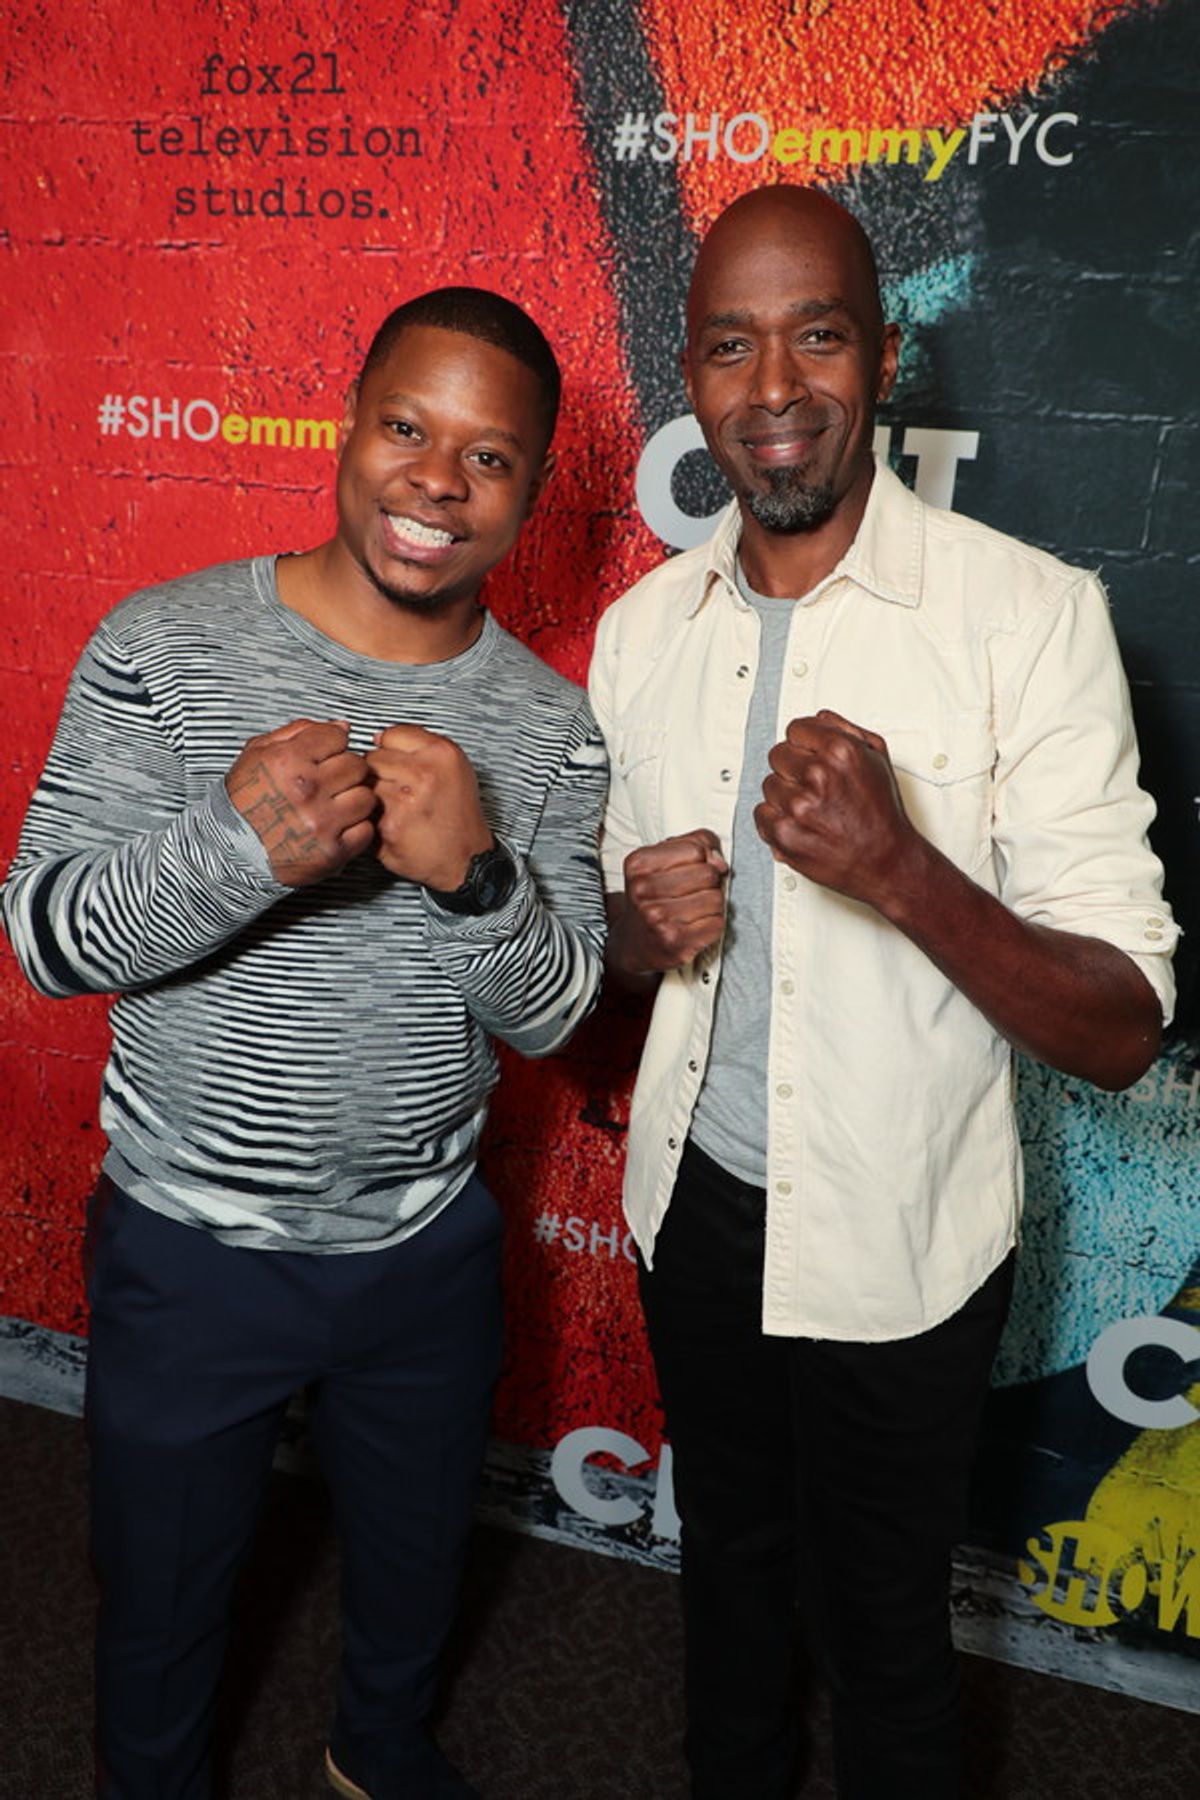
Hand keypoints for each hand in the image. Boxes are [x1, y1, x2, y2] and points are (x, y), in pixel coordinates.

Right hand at [226, 719, 375, 886]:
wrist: (231, 849)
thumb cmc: (245, 799)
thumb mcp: (258, 753)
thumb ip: (300, 732)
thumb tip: (342, 726)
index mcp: (287, 761)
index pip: (338, 737)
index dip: (332, 744)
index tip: (324, 755)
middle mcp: (306, 790)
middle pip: (357, 765)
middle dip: (346, 770)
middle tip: (331, 781)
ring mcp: (321, 822)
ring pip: (367, 797)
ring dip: (354, 799)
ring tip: (335, 804)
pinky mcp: (332, 852)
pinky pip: (366, 830)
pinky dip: (356, 828)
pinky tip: (338, 826)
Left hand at [367, 724, 493, 887]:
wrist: (466, 859)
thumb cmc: (458, 814)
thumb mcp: (454, 768)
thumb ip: (419, 746)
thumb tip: (377, 737)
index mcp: (441, 753)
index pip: (391, 734)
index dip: (390, 750)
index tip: (398, 763)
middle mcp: (424, 773)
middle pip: (373, 757)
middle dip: (380, 773)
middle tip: (399, 790)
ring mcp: (405, 799)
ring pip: (366, 783)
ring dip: (374, 795)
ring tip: (396, 806)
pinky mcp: (390, 825)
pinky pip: (365, 810)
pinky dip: (372, 817)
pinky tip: (392, 822)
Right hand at [613, 829, 727, 973]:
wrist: (636, 945)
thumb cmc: (653, 900)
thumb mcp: (663, 862)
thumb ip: (695, 845)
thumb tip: (720, 863)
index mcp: (639, 865)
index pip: (695, 849)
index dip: (701, 860)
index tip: (689, 871)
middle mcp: (644, 890)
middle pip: (709, 874)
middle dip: (708, 884)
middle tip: (690, 895)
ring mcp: (658, 917)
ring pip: (716, 899)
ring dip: (711, 906)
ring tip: (691, 911)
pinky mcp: (675, 942)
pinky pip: (717, 923)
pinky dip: (712, 926)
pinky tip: (694, 927)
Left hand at [754, 709, 915, 906]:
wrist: (886, 861)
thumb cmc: (882, 815)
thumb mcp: (878, 758)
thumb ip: (846, 731)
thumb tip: (819, 719)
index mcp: (840, 752)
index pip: (795, 729)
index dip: (803, 744)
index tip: (808, 755)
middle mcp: (818, 776)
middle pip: (777, 755)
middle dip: (792, 768)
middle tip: (812, 785)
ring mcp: (799, 806)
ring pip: (768, 785)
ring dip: (785, 795)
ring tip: (811, 808)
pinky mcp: (785, 833)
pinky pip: (761, 814)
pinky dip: (775, 820)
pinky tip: (799, 823)